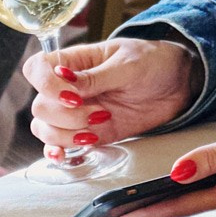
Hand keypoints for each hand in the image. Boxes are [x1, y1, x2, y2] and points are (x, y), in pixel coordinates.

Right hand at [25, 33, 197, 159]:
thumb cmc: (153, 62)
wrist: (179, 84)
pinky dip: (58, 152)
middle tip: (99, 113)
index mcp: (74, 61)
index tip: (73, 95)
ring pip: (45, 129)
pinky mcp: (89, 133)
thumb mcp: (128, 64)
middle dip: (65, 115)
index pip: (36, 69)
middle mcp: (68, 88)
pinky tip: (66, 155)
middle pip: (39, 106)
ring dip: (66, 135)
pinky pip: (60, 146)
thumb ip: (96, 77)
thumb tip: (65, 80)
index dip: (45, 85)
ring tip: (97, 129)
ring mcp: (76, 113)